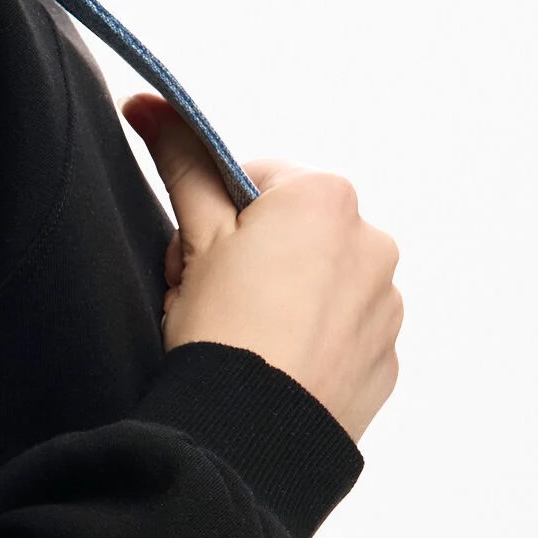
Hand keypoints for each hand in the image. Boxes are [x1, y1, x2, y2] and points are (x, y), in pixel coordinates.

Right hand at [122, 96, 401, 443]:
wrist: (250, 434)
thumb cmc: (221, 330)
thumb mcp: (193, 237)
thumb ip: (179, 160)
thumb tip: (150, 104)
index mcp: (325, 198)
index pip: (259, 182)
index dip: (218, 216)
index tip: (201, 254)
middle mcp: (373, 241)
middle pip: (297, 231)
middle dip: (258, 256)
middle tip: (215, 300)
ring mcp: (387, 303)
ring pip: (323, 283)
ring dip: (289, 298)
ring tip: (246, 339)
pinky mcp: (386, 358)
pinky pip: (345, 334)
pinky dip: (314, 342)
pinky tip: (275, 367)